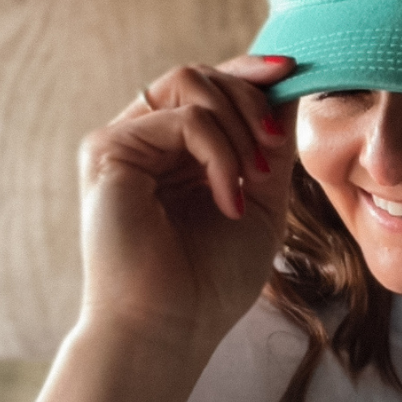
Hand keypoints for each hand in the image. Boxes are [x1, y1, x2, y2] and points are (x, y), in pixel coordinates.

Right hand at [78, 54, 296, 359]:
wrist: (170, 330)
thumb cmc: (210, 283)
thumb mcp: (261, 204)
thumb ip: (271, 149)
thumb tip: (291, 87)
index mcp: (174, 152)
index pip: (209, 86)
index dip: (249, 72)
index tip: (293, 71)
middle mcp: (144, 140)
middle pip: (201, 74)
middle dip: (252, 100)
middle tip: (276, 146)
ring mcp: (122, 142)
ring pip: (190, 83)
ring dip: (240, 125)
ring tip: (255, 181)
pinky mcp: (108, 151)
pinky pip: (184, 119)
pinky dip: (221, 154)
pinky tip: (230, 200)